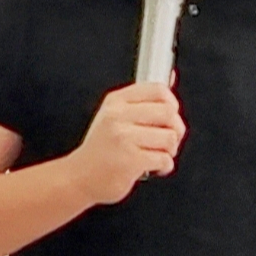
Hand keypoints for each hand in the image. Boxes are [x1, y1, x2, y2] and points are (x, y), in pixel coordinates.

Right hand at [69, 82, 183, 203]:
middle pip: (168, 112)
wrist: (80, 178)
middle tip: (169, 139)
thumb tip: (170, 77)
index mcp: (116, 102)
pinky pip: (164, 159)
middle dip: (176, 129)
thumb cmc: (100, 149)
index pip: (157, 90)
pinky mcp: (130, 160)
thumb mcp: (114, 116)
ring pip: (169, 137)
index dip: (172, 103)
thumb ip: (142, 100)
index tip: (171, 115)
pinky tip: (153, 168)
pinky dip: (164, 166)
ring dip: (170, 150)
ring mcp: (123, 138)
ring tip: (157, 155)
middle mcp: (118, 116)